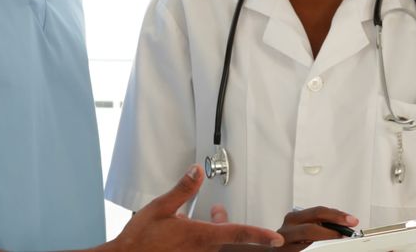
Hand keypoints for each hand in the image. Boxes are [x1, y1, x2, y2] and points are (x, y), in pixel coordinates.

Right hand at [106, 165, 282, 251]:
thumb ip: (182, 189)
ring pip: (216, 243)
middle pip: (228, 236)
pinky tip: (190, 230)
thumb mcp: (160, 207)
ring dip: (216, 229)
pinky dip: (205, 238)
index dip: (260, 235)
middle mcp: (202, 250)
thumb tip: (196, 171)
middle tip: (219, 211)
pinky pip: (205, 249)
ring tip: (209, 216)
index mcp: (200, 236)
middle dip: (227, 222)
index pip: (238, 232)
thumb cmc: (140, 240)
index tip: (276, 238)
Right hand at [270, 206, 358, 251]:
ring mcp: (284, 245)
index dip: (336, 215)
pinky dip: (319, 250)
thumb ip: (321, 223)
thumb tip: (344, 224)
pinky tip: (326, 249)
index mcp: (293, 218)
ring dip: (326, 243)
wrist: (277, 251)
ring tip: (338, 243)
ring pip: (308, 243)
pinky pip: (305, 251)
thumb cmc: (294, 240)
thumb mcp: (305, 226)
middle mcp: (287, 230)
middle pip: (311, 228)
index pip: (318, 212)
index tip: (351, 220)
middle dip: (332, 231)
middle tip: (347, 233)